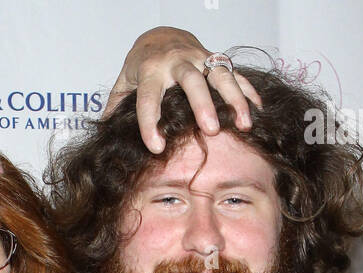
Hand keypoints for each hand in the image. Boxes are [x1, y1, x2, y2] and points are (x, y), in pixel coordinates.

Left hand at [102, 26, 262, 151]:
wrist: (160, 35)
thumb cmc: (141, 65)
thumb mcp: (124, 83)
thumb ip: (116, 107)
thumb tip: (104, 133)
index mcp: (150, 71)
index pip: (148, 99)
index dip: (149, 123)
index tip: (155, 147)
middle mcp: (176, 62)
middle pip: (191, 82)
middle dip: (201, 105)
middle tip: (210, 130)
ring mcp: (198, 58)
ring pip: (219, 75)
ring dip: (233, 99)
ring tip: (243, 124)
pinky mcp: (214, 59)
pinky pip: (234, 74)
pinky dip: (247, 91)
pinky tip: (257, 110)